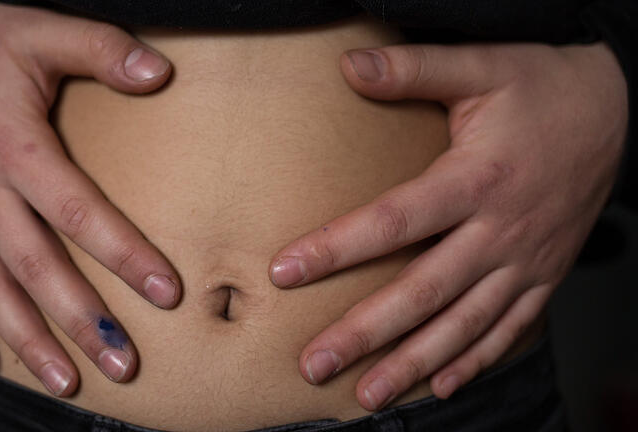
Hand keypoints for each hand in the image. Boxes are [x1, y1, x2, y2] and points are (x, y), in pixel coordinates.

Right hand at [0, 0, 179, 395]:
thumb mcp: (39, 30)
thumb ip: (101, 50)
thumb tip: (161, 71)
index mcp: (13, 147)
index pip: (78, 212)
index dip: (124, 254)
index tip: (167, 292)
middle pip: (36, 268)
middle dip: (81, 321)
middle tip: (123, 364)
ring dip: (30, 340)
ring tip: (66, 382)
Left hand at [269, 42, 626, 409]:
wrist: (619, 112)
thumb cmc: (543, 88)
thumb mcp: (483, 65)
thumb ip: (416, 68)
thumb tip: (349, 66)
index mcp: (477, 179)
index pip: (395, 221)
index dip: (337, 248)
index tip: (284, 272)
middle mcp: (501, 231)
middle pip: (424, 291)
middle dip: (366, 333)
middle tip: (314, 364)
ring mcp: (526, 261)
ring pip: (463, 324)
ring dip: (413, 363)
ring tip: (365, 395)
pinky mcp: (544, 276)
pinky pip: (510, 329)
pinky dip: (475, 360)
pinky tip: (440, 385)